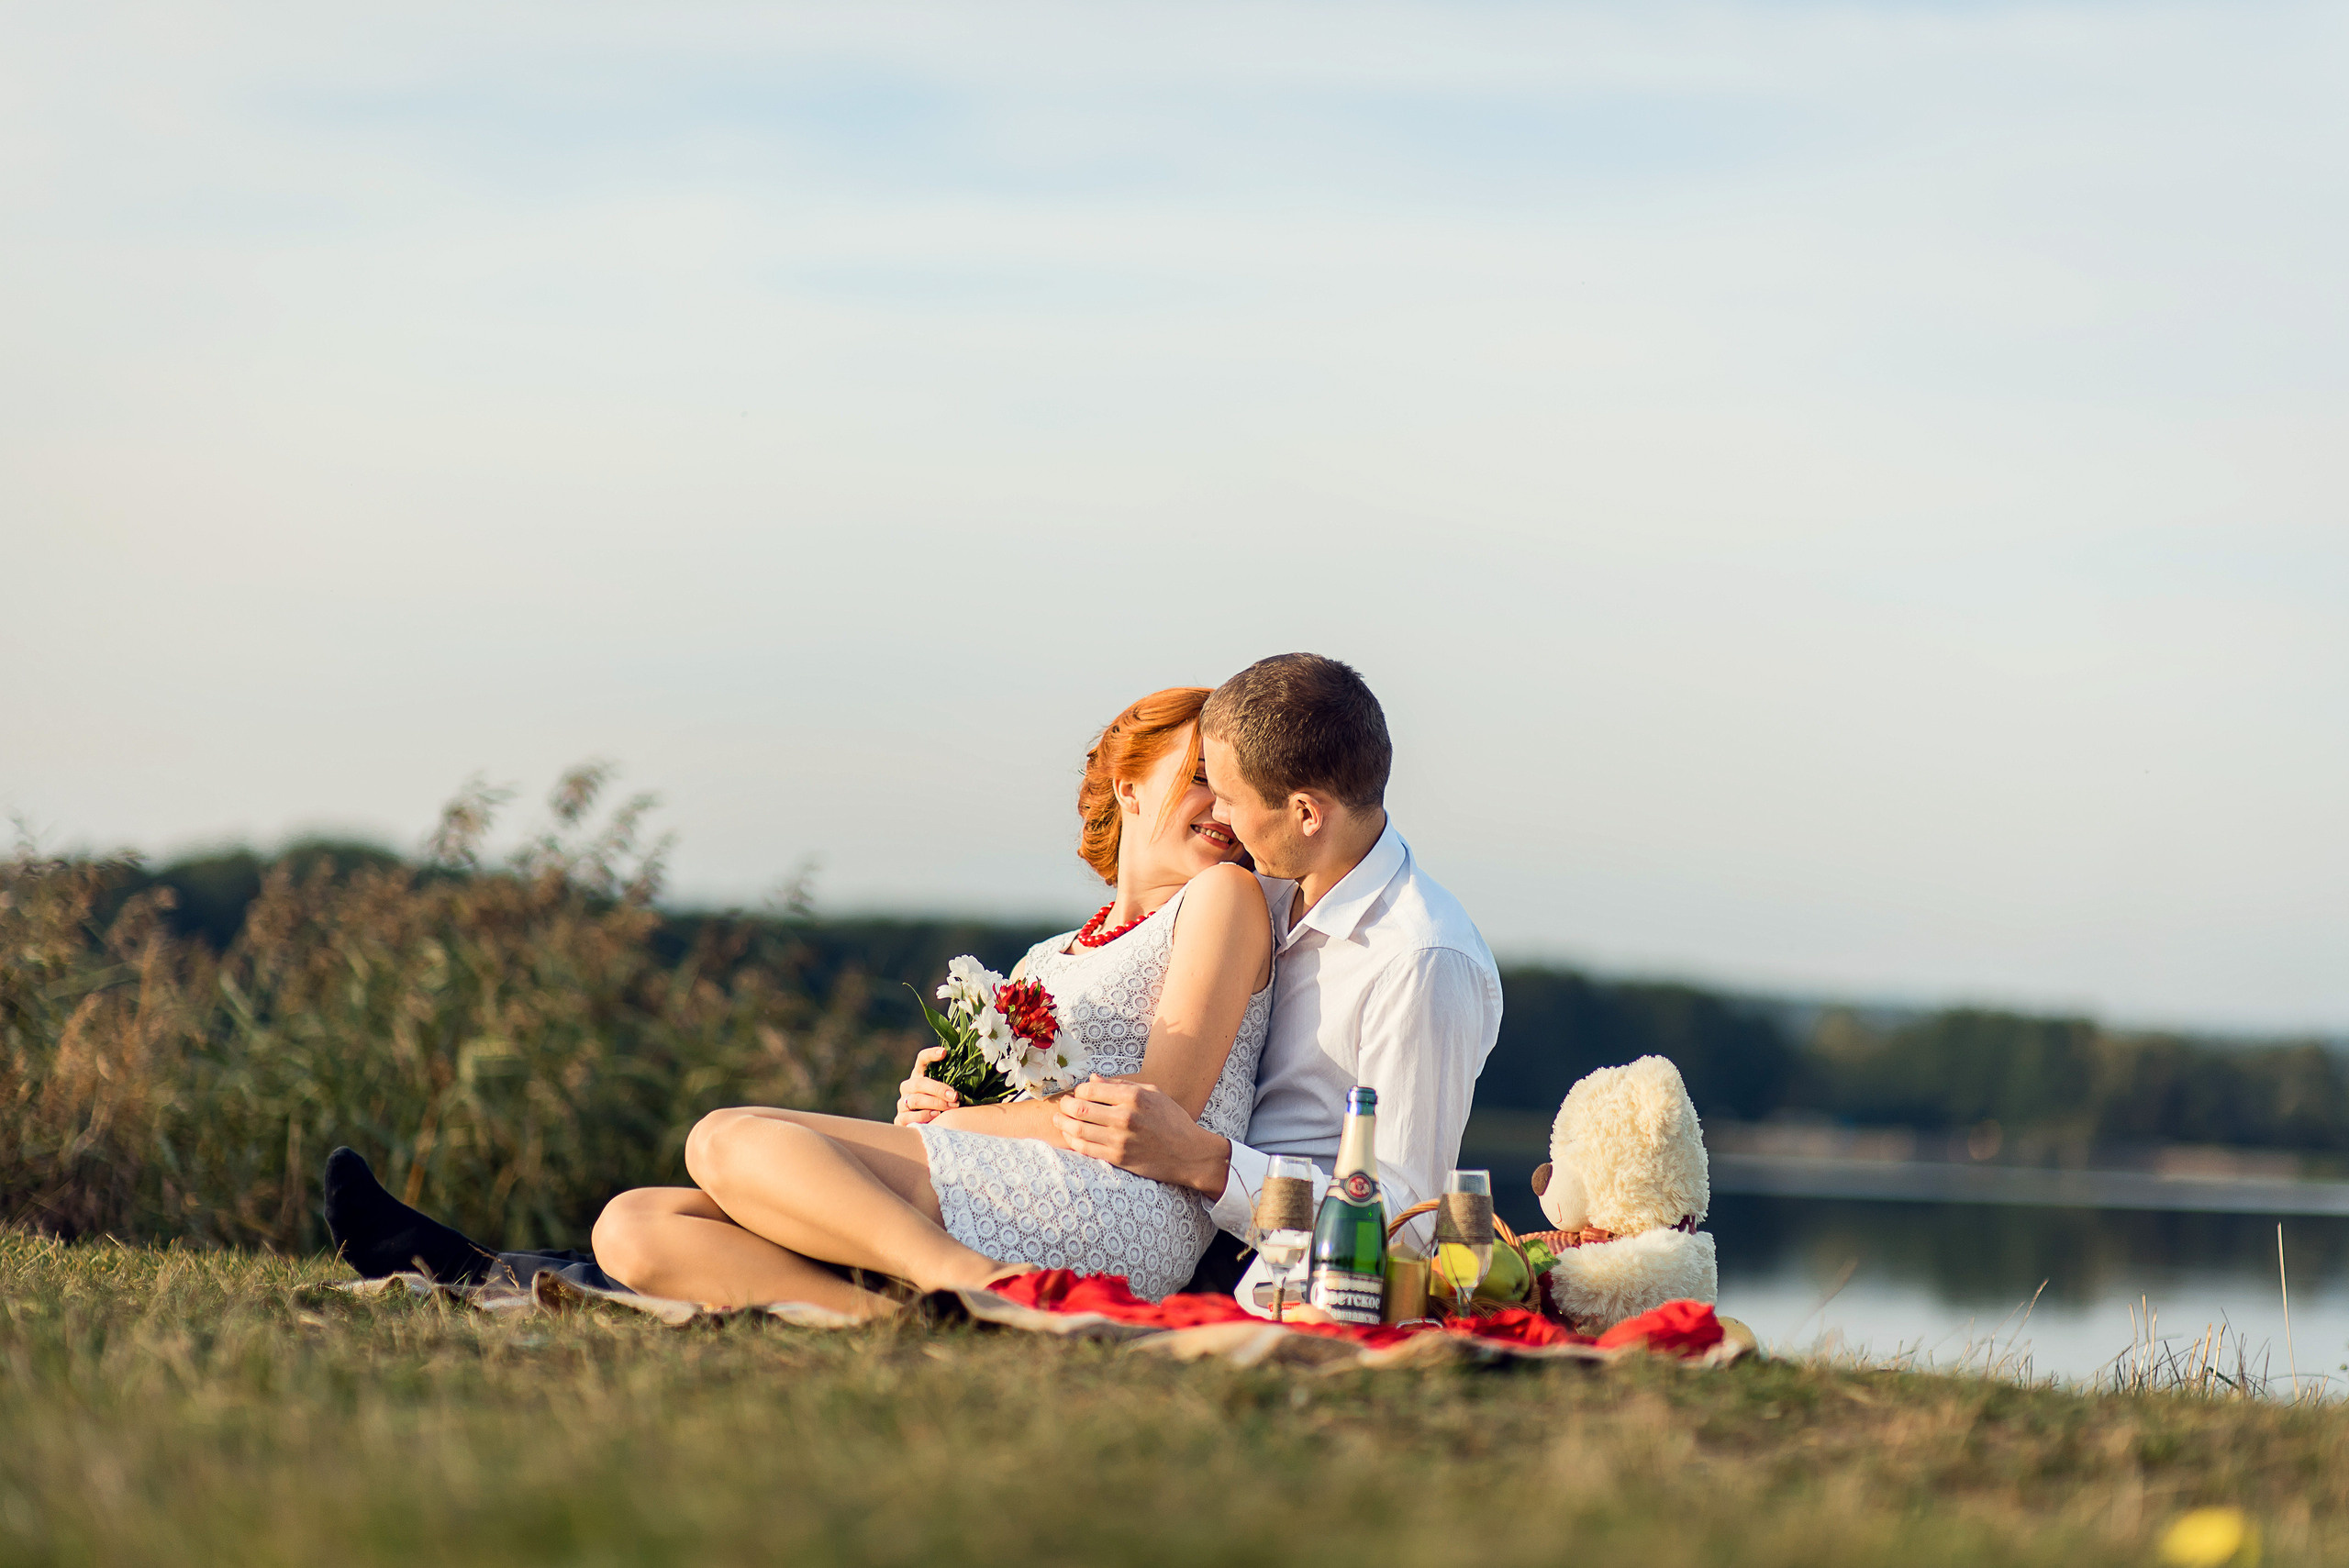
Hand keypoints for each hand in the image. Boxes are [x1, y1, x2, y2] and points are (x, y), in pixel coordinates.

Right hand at [894, 1046, 959, 1126]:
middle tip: (954, 1095)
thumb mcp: (948, 1093)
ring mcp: (902, 1103)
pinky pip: (909, 1116)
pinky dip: (924, 1116)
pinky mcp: (900, 1119)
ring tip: (951, 1107)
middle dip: (938, 1089)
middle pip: (919, 1083)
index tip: (944, 1053)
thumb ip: (956, 1085)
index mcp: (920, 1075)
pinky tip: (936, 1116)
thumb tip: (978, 1077)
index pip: (922, 1059)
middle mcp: (908, 1087)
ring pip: (915, 1100)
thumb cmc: (944, 1106)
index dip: (931, 1054)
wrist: (928, 1128)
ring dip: (935, 1103)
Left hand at [1053, 1076, 1230, 1195]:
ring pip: (1078, 1130)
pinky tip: (1070, 1135)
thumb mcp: (1152, 1093)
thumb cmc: (1172, 1120)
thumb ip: (1121, 1084)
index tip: (1079, 1093)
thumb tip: (1093, 1079)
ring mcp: (1120, 1139)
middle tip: (1063, 1105)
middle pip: (1080, 1109)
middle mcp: (1125, 1117)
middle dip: (1066, 1106)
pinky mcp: (1118, 1158)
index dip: (1079, 1090)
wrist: (1189, 1154)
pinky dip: (1073, 1141)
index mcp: (1133, 1096)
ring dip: (1063, 1124)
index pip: (1091, 1089)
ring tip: (1059, 1120)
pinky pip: (1086, 1149)